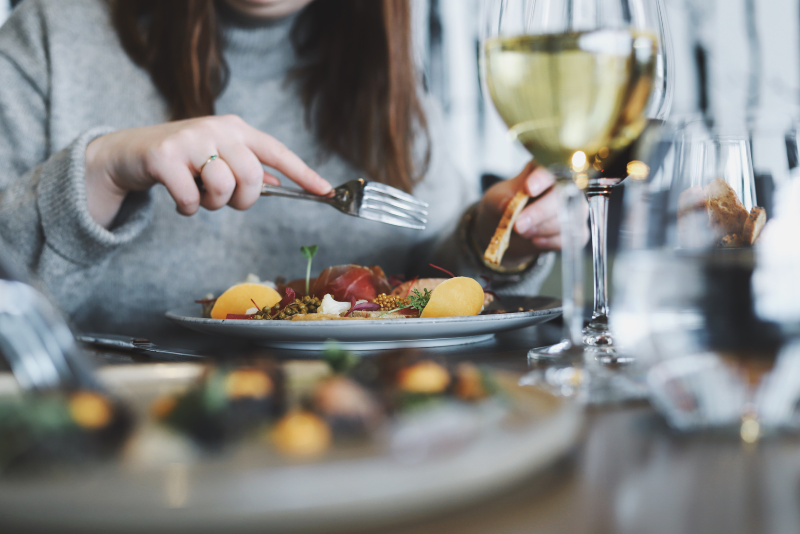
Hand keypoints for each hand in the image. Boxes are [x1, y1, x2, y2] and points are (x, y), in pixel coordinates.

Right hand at [84, 115, 331, 227]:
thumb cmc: (183, 158)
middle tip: (226, 201)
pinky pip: (191, 199)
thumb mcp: (219, 158)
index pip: (277, 152)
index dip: (304, 173)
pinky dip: (187, 209)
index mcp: (236, 129)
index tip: (326, 191)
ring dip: (212, 205)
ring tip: (199, 195)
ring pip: (224, 188)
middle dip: (243, 200)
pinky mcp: (164, 156)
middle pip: (253, 177)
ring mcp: (190, 139)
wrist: (129, 152)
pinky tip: (178, 199)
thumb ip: (248, 169)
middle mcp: (217, 129)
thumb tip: (281, 182)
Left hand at [474, 161, 589, 266]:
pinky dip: (550, 242)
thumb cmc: (505, 205)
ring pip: (567, 219)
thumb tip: (508, 204)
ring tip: (522, 231)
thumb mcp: (495, 199)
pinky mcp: (577, 231)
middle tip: (518, 225)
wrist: (509, 229)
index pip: (550, 168)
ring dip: (542, 229)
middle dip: (539, 212)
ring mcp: (575, 208)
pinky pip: (570, 238)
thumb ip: (502, 199)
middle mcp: (566, 186)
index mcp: (544, 169)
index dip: (542, 178)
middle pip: (562, 196)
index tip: (528, 189)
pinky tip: (535, 240)